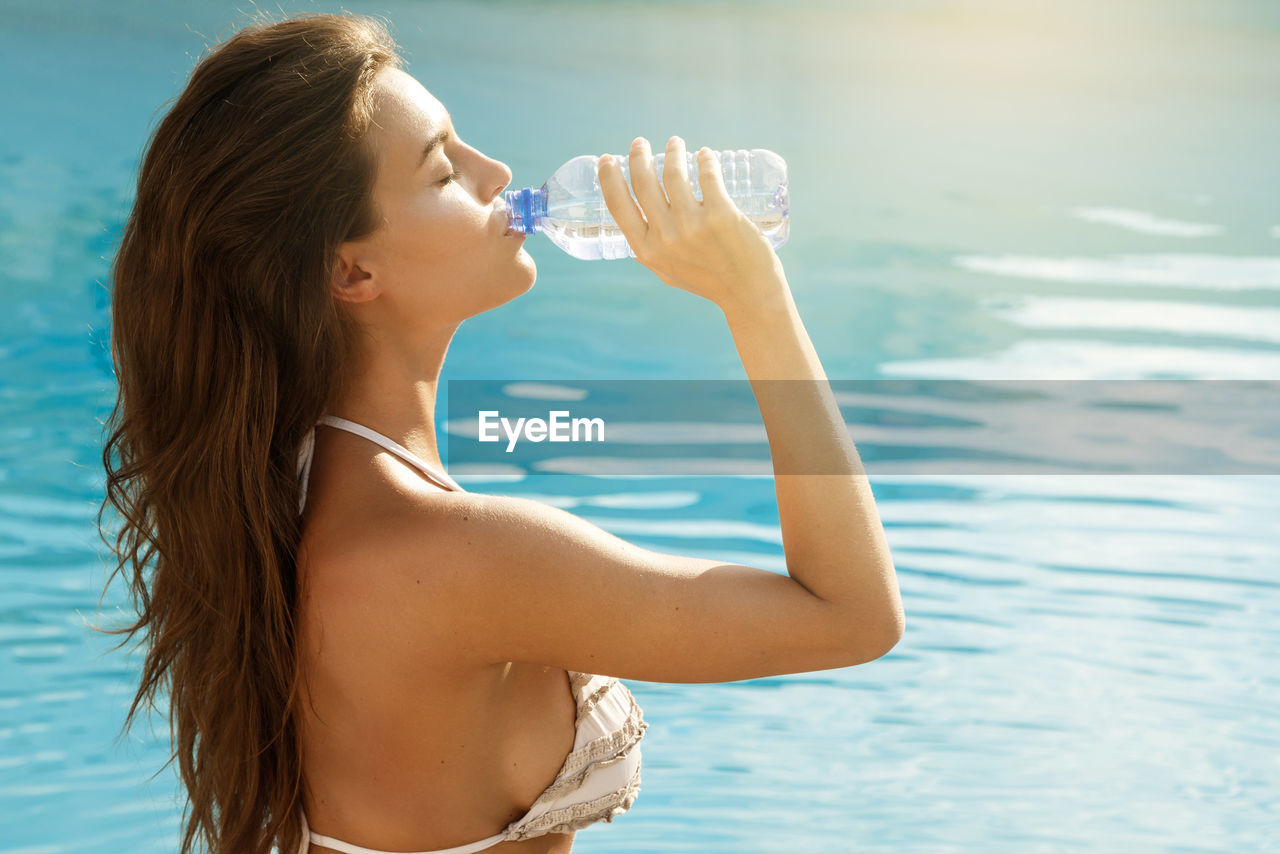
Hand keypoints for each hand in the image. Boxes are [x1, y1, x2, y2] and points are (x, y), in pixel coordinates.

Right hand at [597, 136, 787, 314]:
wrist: (749, 293)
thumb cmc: (708, 282)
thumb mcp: (668, 272)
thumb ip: (651, 253)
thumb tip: (636, 236)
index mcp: (647, 250)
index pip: (618, 205)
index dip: (608, 178)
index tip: (607, 159)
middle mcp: (665, 236)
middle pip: (643, 182)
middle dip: (638, 156)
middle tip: (640, 143)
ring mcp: (692, 224)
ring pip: (673, 173)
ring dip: (673, 152)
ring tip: (675, 143)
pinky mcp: (720, 213)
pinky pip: (707, 175)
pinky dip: (705, 160)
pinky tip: (705, 155)